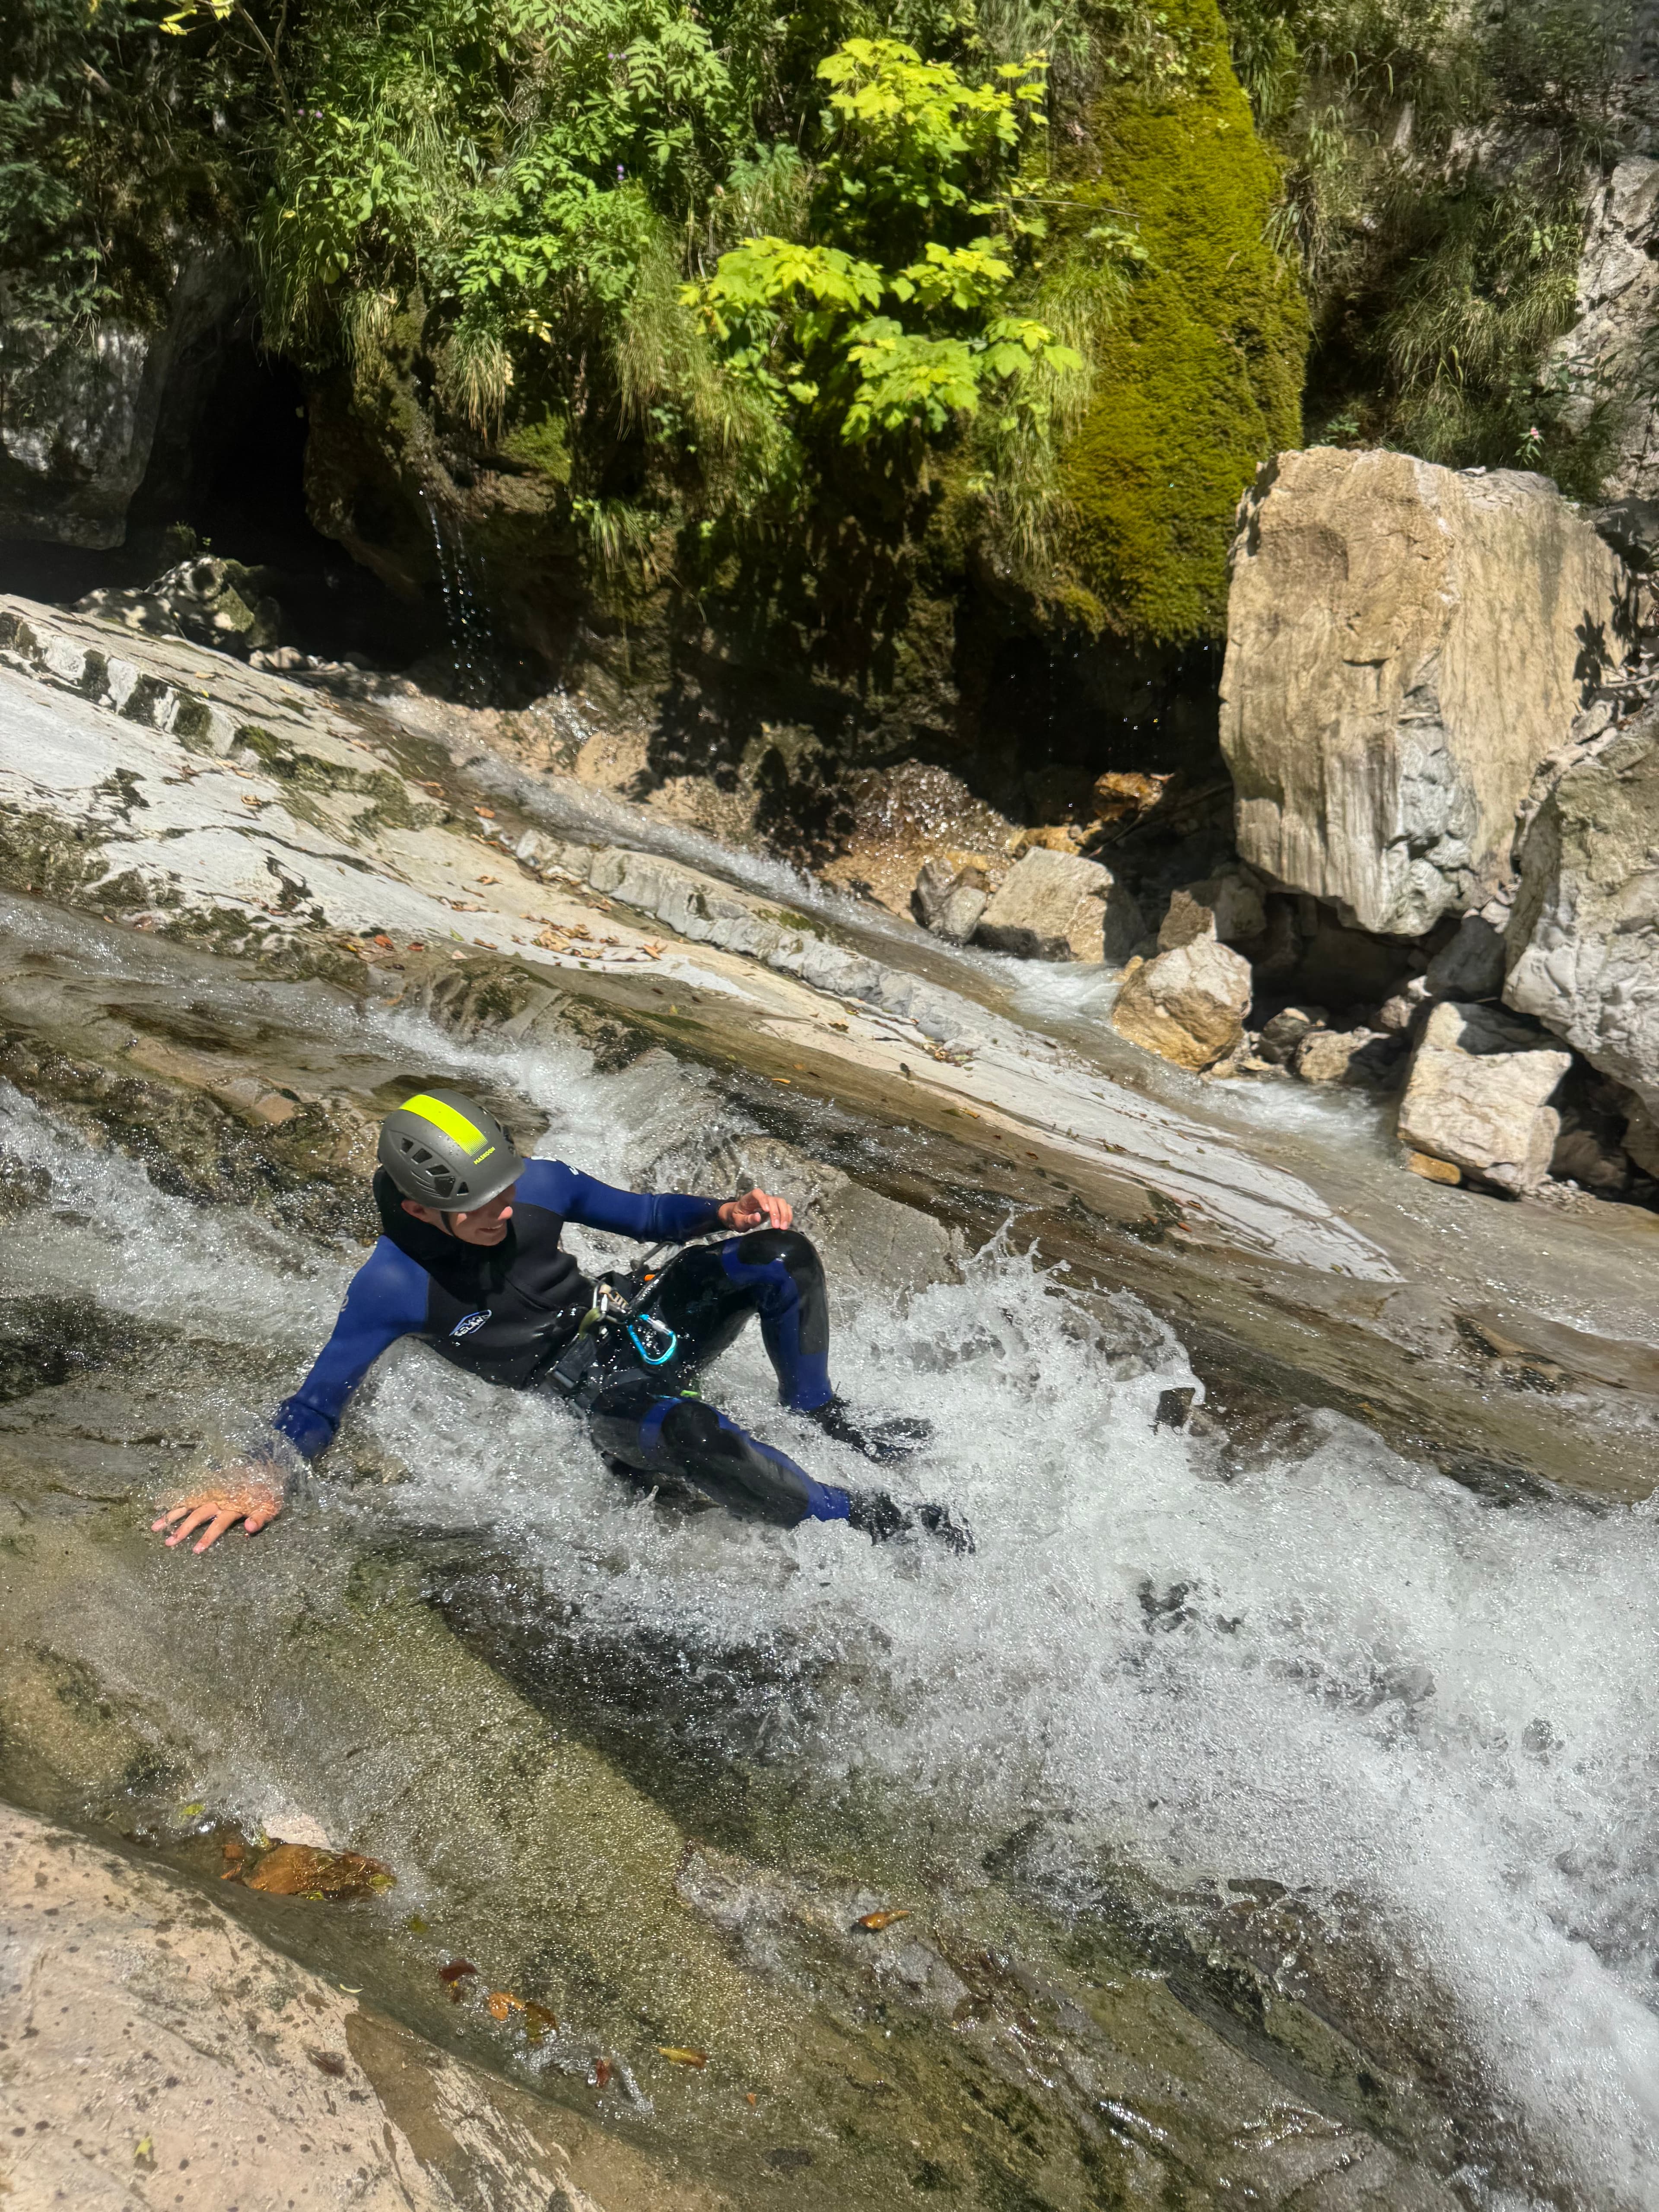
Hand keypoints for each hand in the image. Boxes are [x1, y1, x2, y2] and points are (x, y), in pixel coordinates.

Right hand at [152, 1469, 284, 1554]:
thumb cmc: (268, 1493)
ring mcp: (213, 1492)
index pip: (218, 1524)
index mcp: (234, 1505)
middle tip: (169, 1543)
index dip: (208, 1536)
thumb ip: (260, 1518)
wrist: (268, 1469)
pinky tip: (159, 1506)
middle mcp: (220, 1498)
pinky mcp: (210, 1487)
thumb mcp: (270, 1507)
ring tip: (155, 1527)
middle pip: (199, 1515)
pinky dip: (175, 1500)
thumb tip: (249, 1528)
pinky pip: (189, 1494)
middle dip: (184, 1529)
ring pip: (189, 1504)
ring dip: (173, 1515)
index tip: (196, 1550)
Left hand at [718, 1187, 792, 1231]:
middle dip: (776, 1212)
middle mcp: (761, 1198)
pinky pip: (785, 1208)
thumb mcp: (739, 1221)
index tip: (766, 1210)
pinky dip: (788, 1215)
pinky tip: (786, 1224)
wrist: (739, 1217)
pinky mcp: (776, 1207)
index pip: (757, 1193)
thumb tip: (757, 1216)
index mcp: (749, 1198)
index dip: (763, 1199)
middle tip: (776, 1226)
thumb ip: (747, 1219)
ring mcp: (770, 1201)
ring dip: (784, 1214)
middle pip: (772, 1199)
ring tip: (783, 1227)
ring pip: (781, 1202)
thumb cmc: (738, 1218)